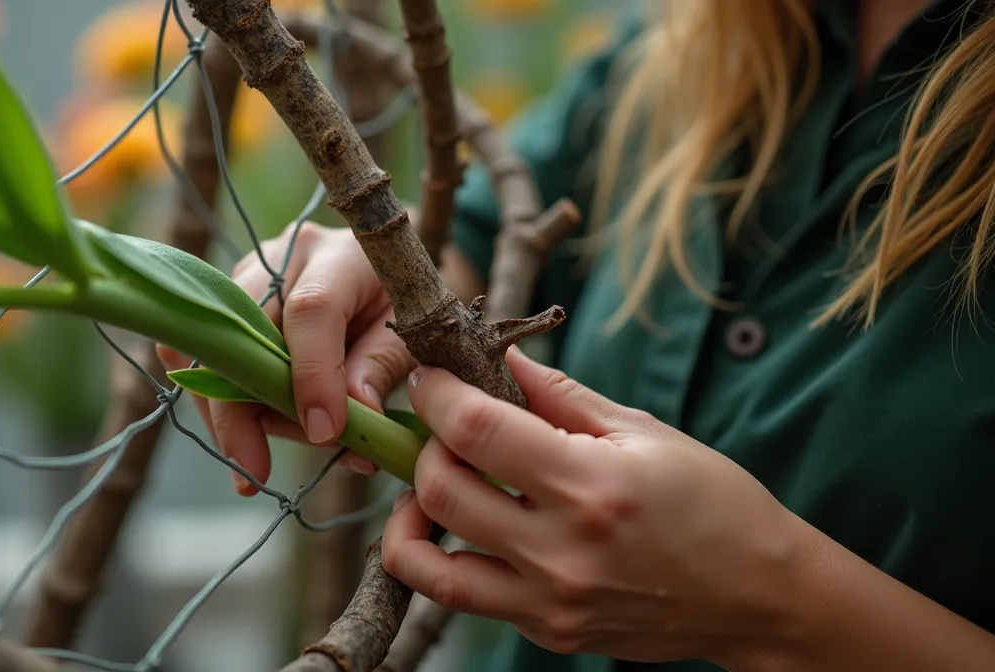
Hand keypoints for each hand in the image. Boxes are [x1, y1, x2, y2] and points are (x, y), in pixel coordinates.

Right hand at [156, 222, 415, 494]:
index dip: (311, 376)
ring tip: (263, 457)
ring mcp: (250, 275)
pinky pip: (207, 351)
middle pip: (243, 332)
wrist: (386, 272)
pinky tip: (232, 430)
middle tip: (253, 471)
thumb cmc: (404, 305)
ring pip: (217, 349)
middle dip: (240, 410)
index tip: (322, 433)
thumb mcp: (411, 335)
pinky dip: (216, 395)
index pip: (312, 311)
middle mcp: (285, 257)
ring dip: (233, 413)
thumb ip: (379, 369)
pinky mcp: (231, 300)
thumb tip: (346, 421)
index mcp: (341, 257)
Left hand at [381, 347, 815, 665]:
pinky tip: (471, 526)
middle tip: (440, 428)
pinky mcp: (546, 632)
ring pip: (429, 563)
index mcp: (592, 485)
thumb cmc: (713, 502)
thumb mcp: (644, 432)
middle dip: (425, 446)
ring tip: (431, 486)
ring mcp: (550, 602)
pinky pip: (466, 597)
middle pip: (441, 491)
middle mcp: (563, 550)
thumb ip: (561, 396)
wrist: (759, 596)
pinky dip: (450, 555)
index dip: (438, 395)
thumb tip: (501, 357)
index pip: (477, 431)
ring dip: (412, 515)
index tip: (431, 377)